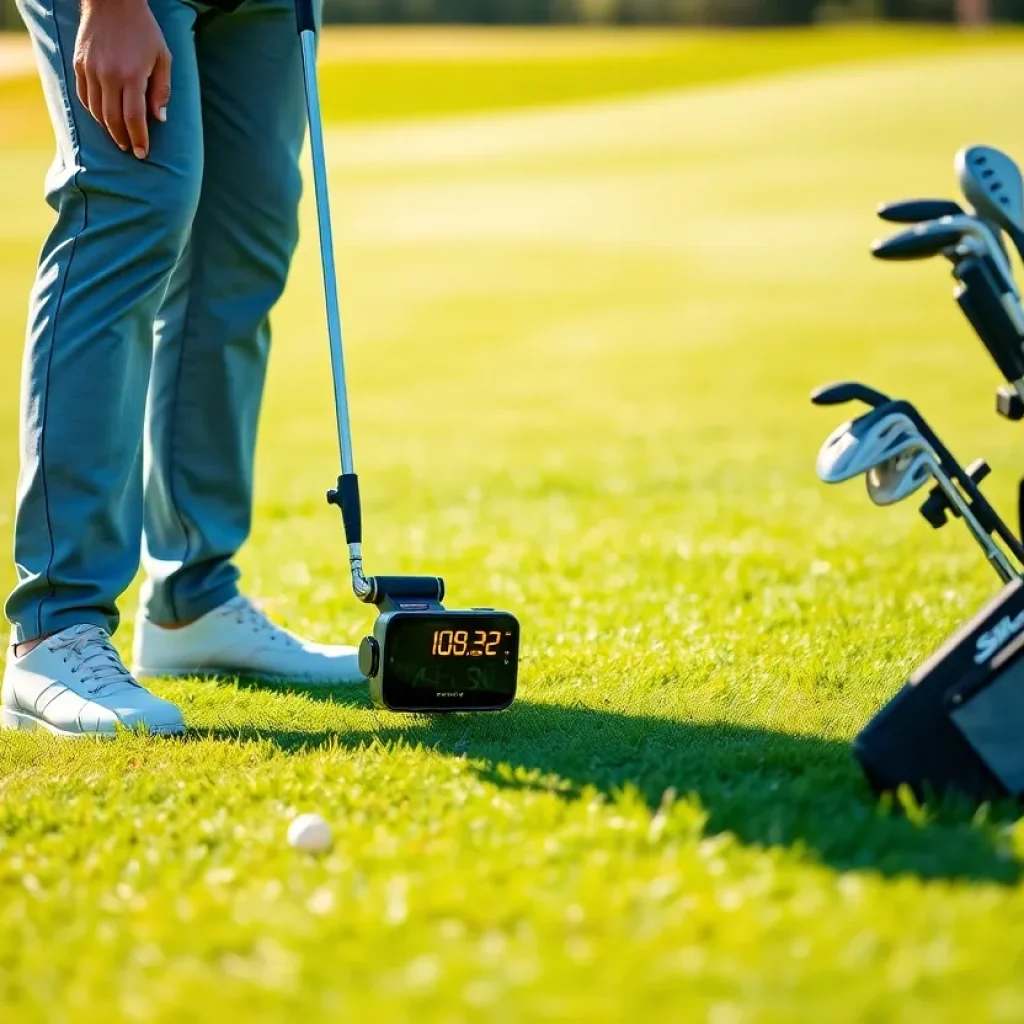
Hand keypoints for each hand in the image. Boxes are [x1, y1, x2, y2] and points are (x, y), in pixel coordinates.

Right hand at [73, 0, 171, 159]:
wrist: (111, 1)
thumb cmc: (144, 30)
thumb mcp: (163, 58)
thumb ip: (162, 90)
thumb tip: (159, 119)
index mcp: (131, 76)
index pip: (133, 118)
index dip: (138, 138)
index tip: (143, 153)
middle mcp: (108, 75)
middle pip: (112, 119)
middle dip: (123, 138)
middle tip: (131, 150)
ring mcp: (90, 70)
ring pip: (96, 111)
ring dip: (107, 128)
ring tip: (119, 137)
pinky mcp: (79, 64)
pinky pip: (84, 96)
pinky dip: (93, 111)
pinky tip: (103, 118)